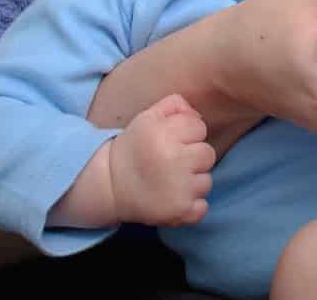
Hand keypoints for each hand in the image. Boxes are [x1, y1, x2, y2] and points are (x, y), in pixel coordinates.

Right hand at [110, 94, 214, 227]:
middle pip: (207, 154)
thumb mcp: (148, 118)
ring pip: (206, 181)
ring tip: (170, 182)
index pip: (199, 127)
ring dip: (192, 183)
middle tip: (171, 163)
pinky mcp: (179, 210)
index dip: (187, 134)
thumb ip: (175, 105)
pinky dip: (192, 207)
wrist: (109, 185)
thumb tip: (198, 115)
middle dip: (192, 157)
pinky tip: (174, 200)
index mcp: (164, 134)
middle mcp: (173, 160)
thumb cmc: (133, 148)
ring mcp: (179, 188)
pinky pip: (202, 208)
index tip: (171, 142)